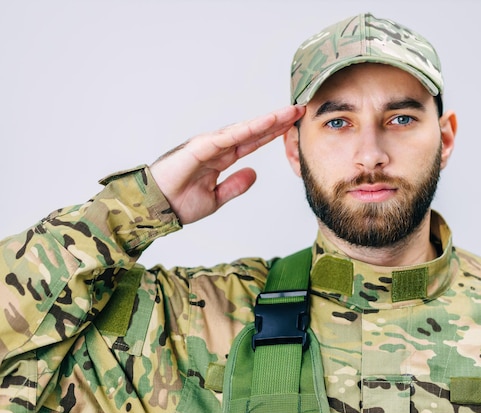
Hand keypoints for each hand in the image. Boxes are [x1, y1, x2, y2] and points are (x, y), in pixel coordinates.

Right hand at [150, 105, 304, 223]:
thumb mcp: (216, 198)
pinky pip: (227, 137)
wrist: (155, 209)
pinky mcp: (199, 147)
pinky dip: (246, 130)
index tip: (293, 126)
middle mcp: (217, 147)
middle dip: (276, 121)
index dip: (273, 133)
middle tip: (298, 110)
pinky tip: (263, 123)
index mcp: (221, 158)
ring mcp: (209, 145)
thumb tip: (254, 173)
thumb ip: (235, 185)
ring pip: (243, 130)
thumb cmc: (179, 203)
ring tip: (287, 113)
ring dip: (266, 121)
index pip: (253, 142)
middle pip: (253, 131)